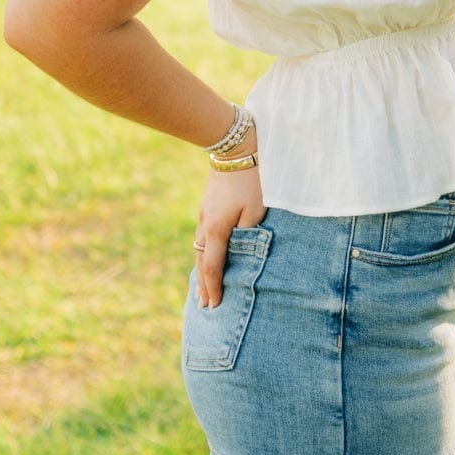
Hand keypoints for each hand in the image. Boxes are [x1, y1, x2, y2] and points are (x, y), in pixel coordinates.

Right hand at [194, 165, 267, 307]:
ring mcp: (203, 214)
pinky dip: (202, 253)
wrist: (235, 149)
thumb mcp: (256, 211)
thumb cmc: (251, 181)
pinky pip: (201, 236)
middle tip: (203, 306)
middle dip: (202, 285)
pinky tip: (205, 256)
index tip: (215, 305)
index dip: (214, 288)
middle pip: (200, 262)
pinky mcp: (206, 205)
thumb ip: (248, 236)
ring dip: (200, 270)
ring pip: (198, 249)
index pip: (213, 267)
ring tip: (200, 288)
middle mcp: (205, 224)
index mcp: (217, 230)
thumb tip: (241, 252)